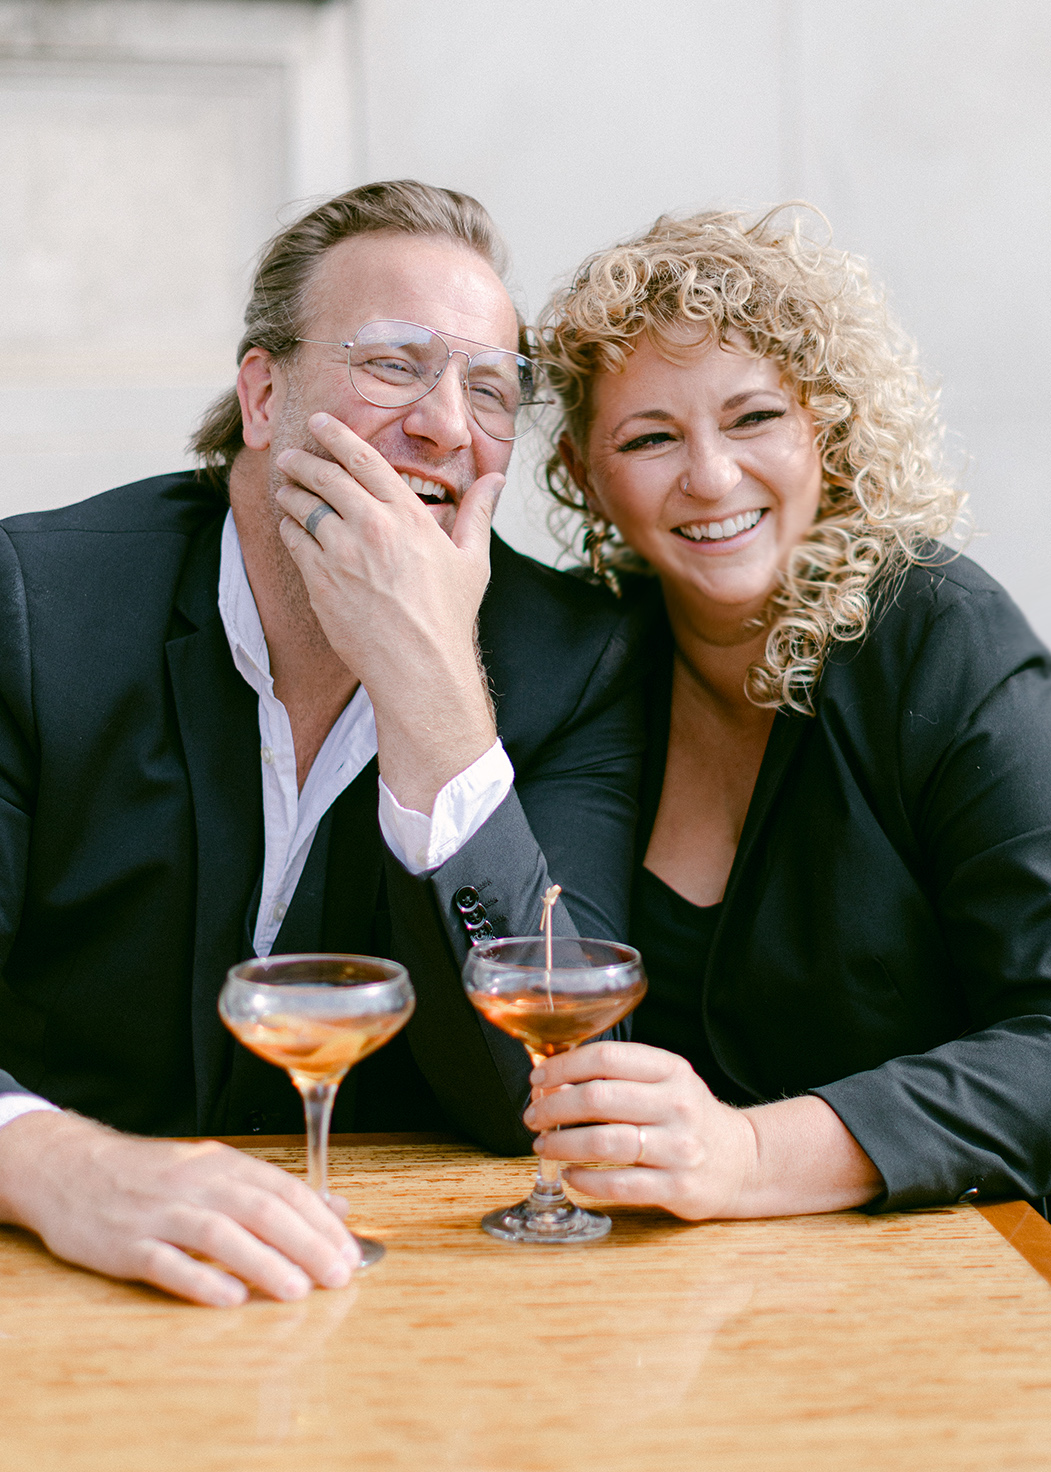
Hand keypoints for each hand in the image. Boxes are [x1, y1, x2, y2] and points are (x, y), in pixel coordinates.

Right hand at [0, 1111, 360, 1305]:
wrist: (69, 1168)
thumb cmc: (151, 1175)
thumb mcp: (213, 1169)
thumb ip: (272, 1189)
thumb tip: (336, 1208)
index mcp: (221, 1164)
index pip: (282, 1188)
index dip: (320, 1220)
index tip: (349, 1250)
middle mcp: (195, 1184)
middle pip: (260, 1209)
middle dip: (305, 1243)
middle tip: (338, 1275)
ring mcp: (159, 1214)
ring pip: (219, 1234)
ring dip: (264, 1262)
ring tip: (298, 1290)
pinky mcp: (126, 1245)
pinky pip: (166, 1262)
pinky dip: (201, 1280)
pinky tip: (230, 1298)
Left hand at [274, 413, 503, 811]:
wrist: (419, 667)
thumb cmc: (448, 616)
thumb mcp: (472, 560)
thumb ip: (478, 514)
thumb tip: (496, 480)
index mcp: (408, 515)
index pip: (364, 460)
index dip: (336, 435)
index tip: (319, 423)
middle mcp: (372, 527)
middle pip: (326, 476)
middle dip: (303, 461)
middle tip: (290, 456)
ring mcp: (342, 553)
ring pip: (303, 506)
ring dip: (290, 492)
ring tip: (284, 488)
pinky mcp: (320, 581)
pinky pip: (294, 540)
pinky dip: (289, 528)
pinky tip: (290, 527)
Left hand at [525, 1041, 882, 1218]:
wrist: (744, 1161)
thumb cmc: (688, 1118)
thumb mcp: (665, 1083)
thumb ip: (619, 1076)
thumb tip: (553, 1079)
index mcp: (671, 1070)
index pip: (607, 1057)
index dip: (563, 1066)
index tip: (538, 1077)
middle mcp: (677, 1105)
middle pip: (599, 1097)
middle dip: (554, 1106)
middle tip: (533, 1115)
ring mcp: (679, 1148)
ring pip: (606, 1142)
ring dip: (562, 1143)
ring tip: (544, 1145)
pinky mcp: (678, 1187)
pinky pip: (620, 1185)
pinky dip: (586, 1180)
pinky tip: (571, 1175)